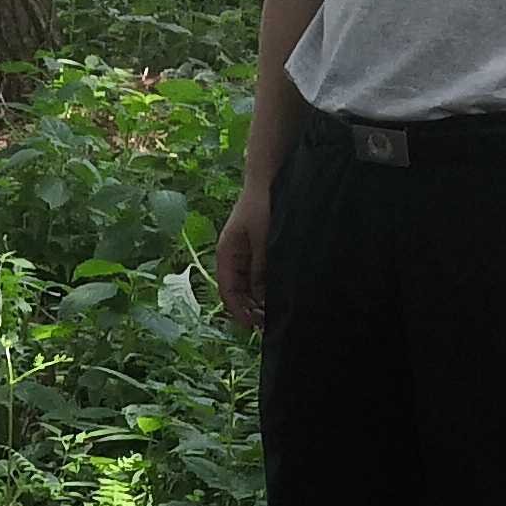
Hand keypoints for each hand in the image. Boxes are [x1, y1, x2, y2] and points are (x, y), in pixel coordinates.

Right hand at [212, 182, 275, 331]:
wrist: (268, 179)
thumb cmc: (262, 206)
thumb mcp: (263, 240)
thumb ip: (261, 269)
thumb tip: (262, 298)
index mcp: (227, 254)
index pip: (228, 290)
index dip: (238, 310)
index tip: (253, 326)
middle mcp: (234, 257)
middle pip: (237, 291)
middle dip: (249, 309)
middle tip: (268, 325)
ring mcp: (246, 254)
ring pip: (249, 286)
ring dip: (259, 300)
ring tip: (274, 313)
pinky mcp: (259, 250)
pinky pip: (260, 275)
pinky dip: (267, 287)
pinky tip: (279, 294)